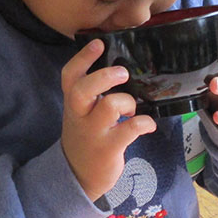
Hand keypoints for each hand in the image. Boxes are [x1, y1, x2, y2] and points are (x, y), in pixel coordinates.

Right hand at [61, 39, 156, 201]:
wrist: (78, 174)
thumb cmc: (86, 135)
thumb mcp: (81, 111)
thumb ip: (93, 92)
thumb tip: (120, 66)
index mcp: (73, 102)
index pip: (70, 75)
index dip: (83, 57)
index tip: (98, 43)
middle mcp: (80, 115)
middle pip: (83, 89)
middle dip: (105, 77)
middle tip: (122, 73)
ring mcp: (93, 132)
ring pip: (109, 107)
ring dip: (127, 102)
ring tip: (132, 109)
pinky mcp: (109, 148)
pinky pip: (129, 130)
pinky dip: (144, 123)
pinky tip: (147, 124)